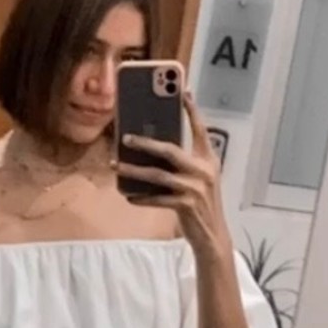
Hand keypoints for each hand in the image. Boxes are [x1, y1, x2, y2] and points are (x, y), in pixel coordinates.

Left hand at [116, 91, 229, 254]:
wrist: (212, 235)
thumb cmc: (200, 204)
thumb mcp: (199, 179)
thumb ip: (184, 164)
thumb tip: (153, 150)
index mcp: (208, 159)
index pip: (200, 130)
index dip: (192, 111)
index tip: (183, 92)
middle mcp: (204, 171)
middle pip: (170, 150)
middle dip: (145, 143)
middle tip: (124, 138)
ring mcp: (195, 188)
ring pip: (158, 175)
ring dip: (133, 171)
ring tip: (115, 166)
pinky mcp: (186, 205)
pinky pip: (157, 199)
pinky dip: (141, 197)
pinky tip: (128, 195)